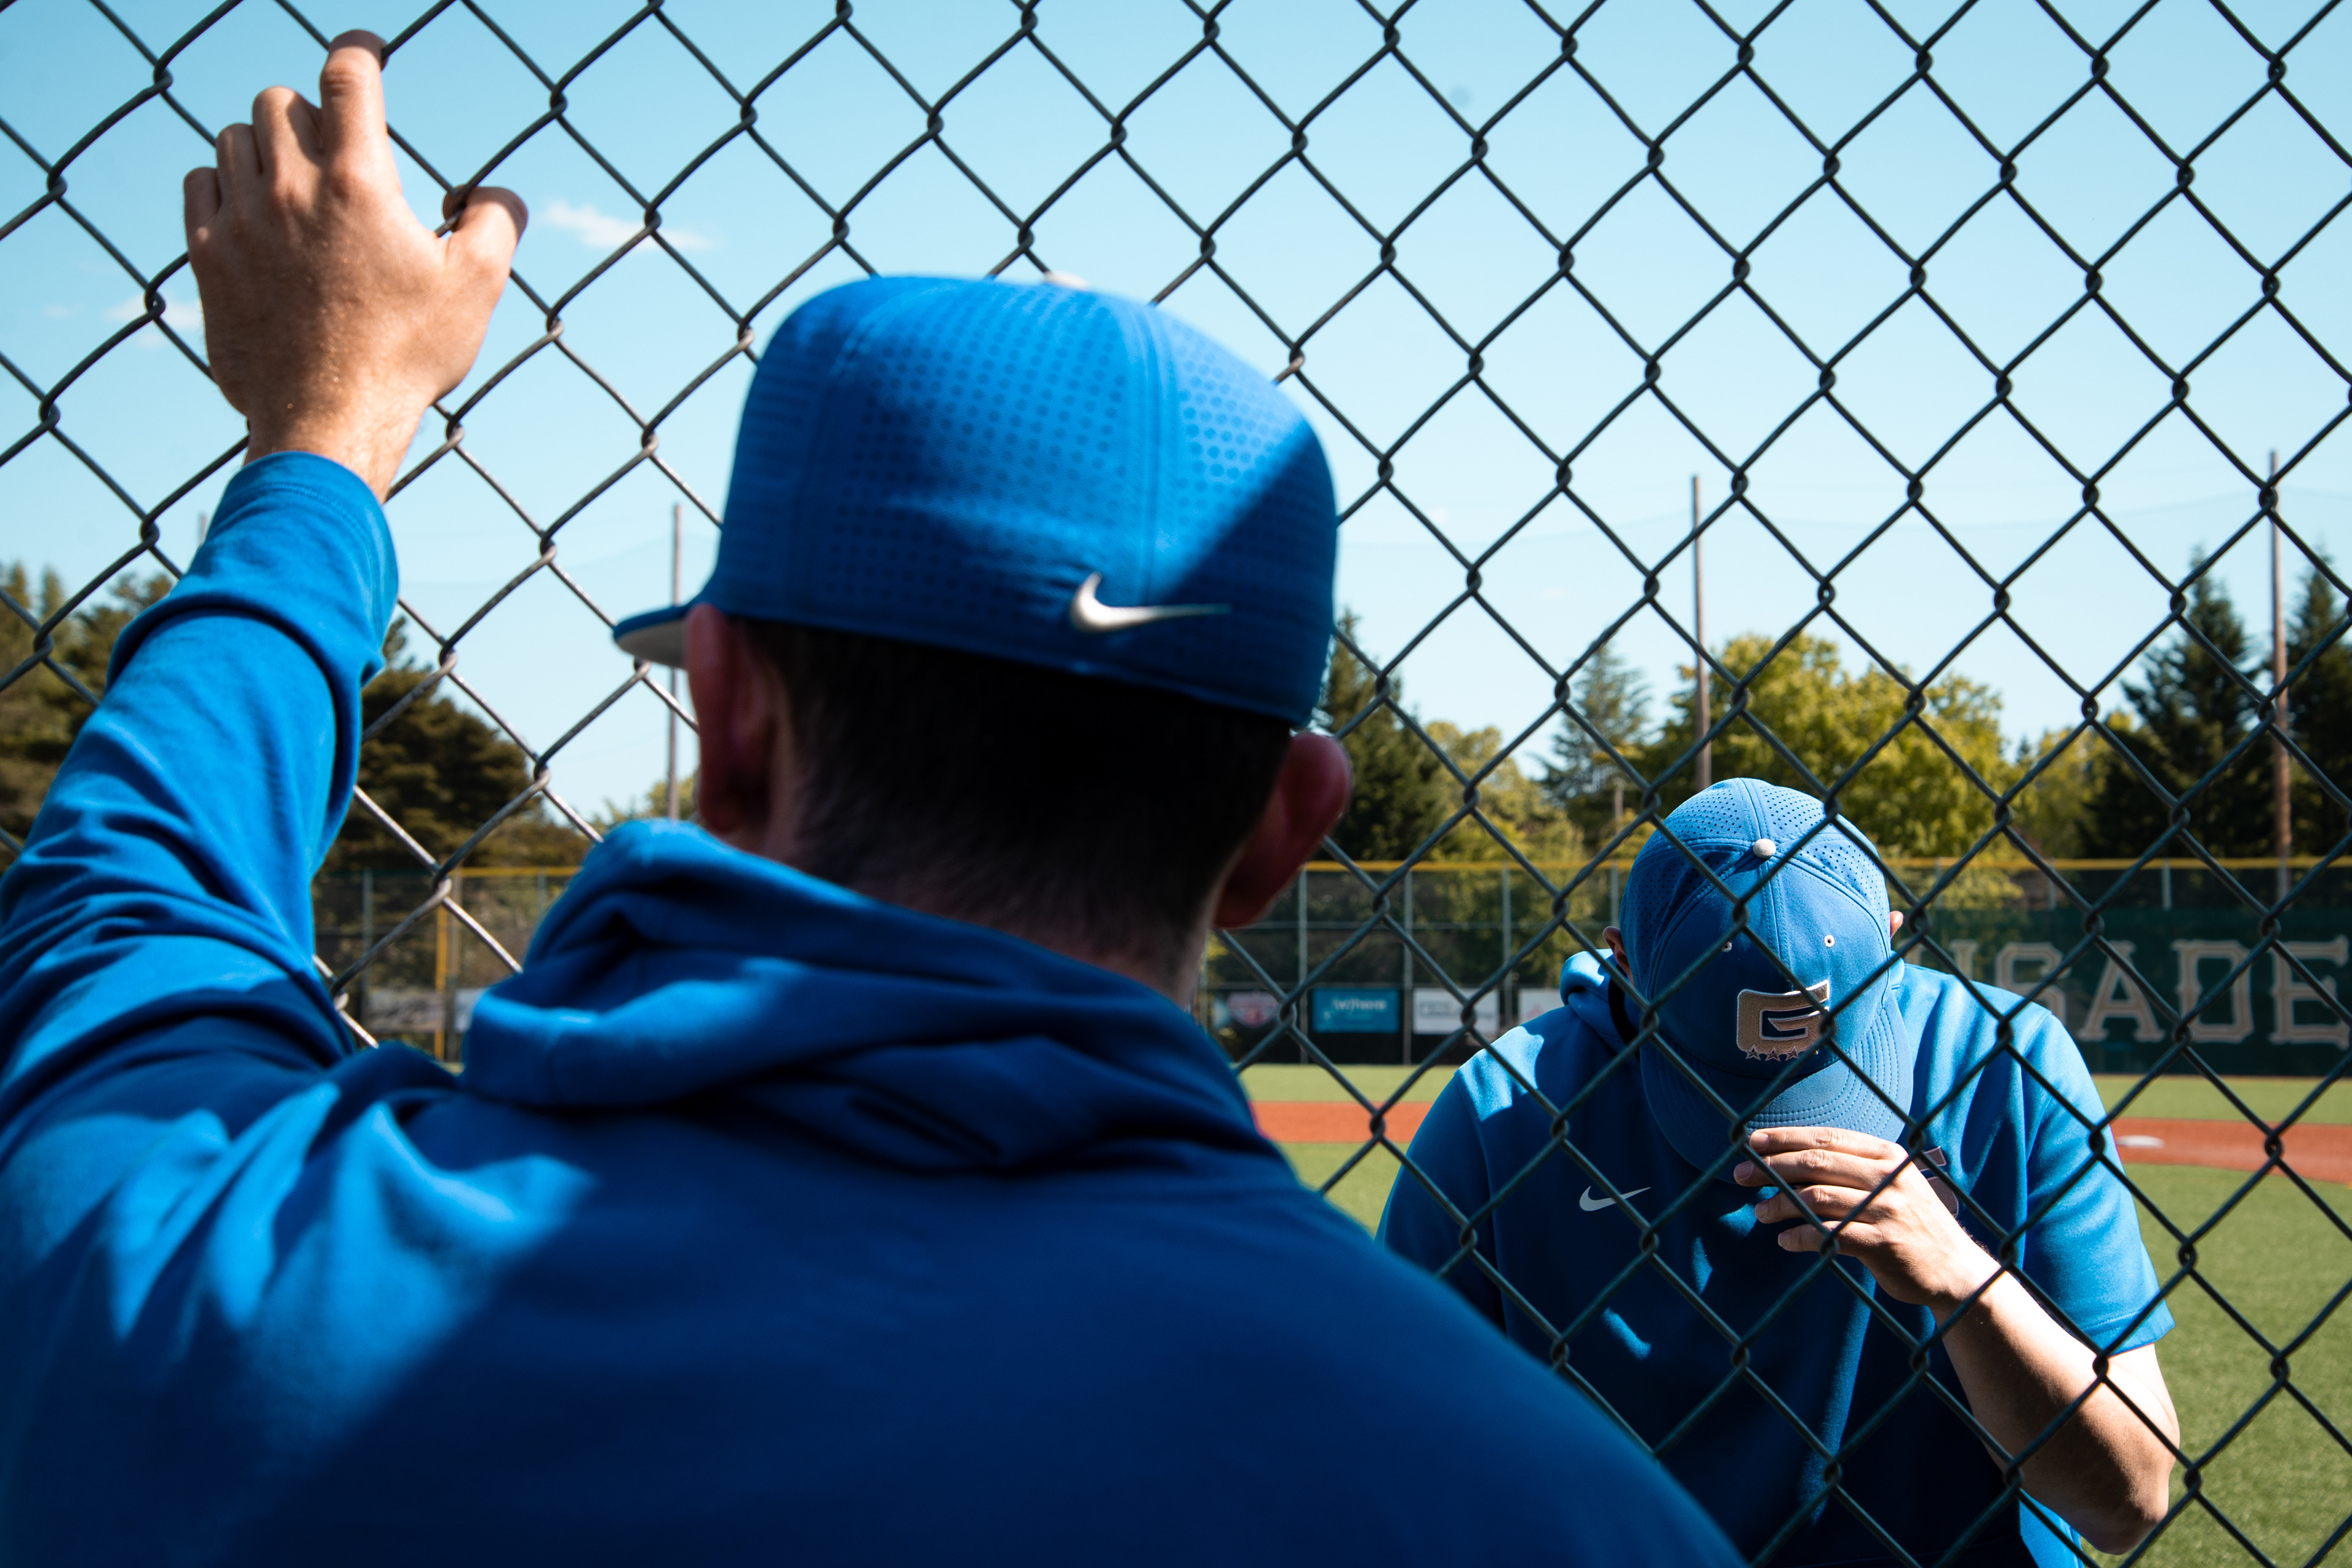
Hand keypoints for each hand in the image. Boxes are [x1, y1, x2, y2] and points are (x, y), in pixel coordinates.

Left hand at [183, 32, 525, 497]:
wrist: (328, 420)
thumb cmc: (407, 356)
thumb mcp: (475, 290)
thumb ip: (496, 225)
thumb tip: (497, 195)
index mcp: (358, 184)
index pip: (348, 76)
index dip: (359, 48)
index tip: (366, 48)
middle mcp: (291, 187)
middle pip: (281, 99)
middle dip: (312, 112)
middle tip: (337, 146)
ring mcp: (241, 219)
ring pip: (235, 137)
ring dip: (267, 146)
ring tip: (296, 183)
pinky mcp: (207, 255)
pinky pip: (200, 184)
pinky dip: (225, 184)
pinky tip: (253, 212)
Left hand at [1735, 1125, 1996, 1311]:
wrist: (1956, 1270)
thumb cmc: (1910, 1223)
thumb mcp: (1890, 1184)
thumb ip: (1850, 1169)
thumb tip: (1786, 1162)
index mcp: (1887, 1155)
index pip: (1827, 1137)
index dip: (1785, 1138)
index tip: (1751, 1142)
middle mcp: (1888, 1177)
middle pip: (1816, 1162)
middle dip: (1771, 1166)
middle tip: (1740, 1175)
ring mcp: (1887, 1210)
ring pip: (1816, 1198)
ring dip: (1780, 1204)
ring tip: (1760, 1213)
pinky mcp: (1884, 1244)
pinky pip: (1829, 1236)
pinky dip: (1800, 1237)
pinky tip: (1785, 1241)